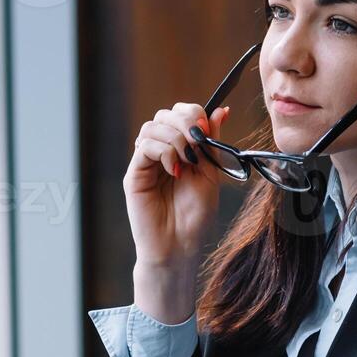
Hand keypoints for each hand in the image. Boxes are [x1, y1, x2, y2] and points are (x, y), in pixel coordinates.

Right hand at [124, 102, 230, 322]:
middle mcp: (160, 152)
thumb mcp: (211, 173)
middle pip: (164, 115)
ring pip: (152, 127)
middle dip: (185, 121)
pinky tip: (175, 170)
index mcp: (180, 149)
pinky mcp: (134, 174)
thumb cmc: (195, 216)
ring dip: (175, 137)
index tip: (207, 129)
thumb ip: (213, 142)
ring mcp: (146, 162)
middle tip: (198, 141)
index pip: (179, 114)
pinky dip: (164, 151)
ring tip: (188, 161)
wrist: (180, 245)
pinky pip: (144, 147)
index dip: (193, 114)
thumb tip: (221, 110)